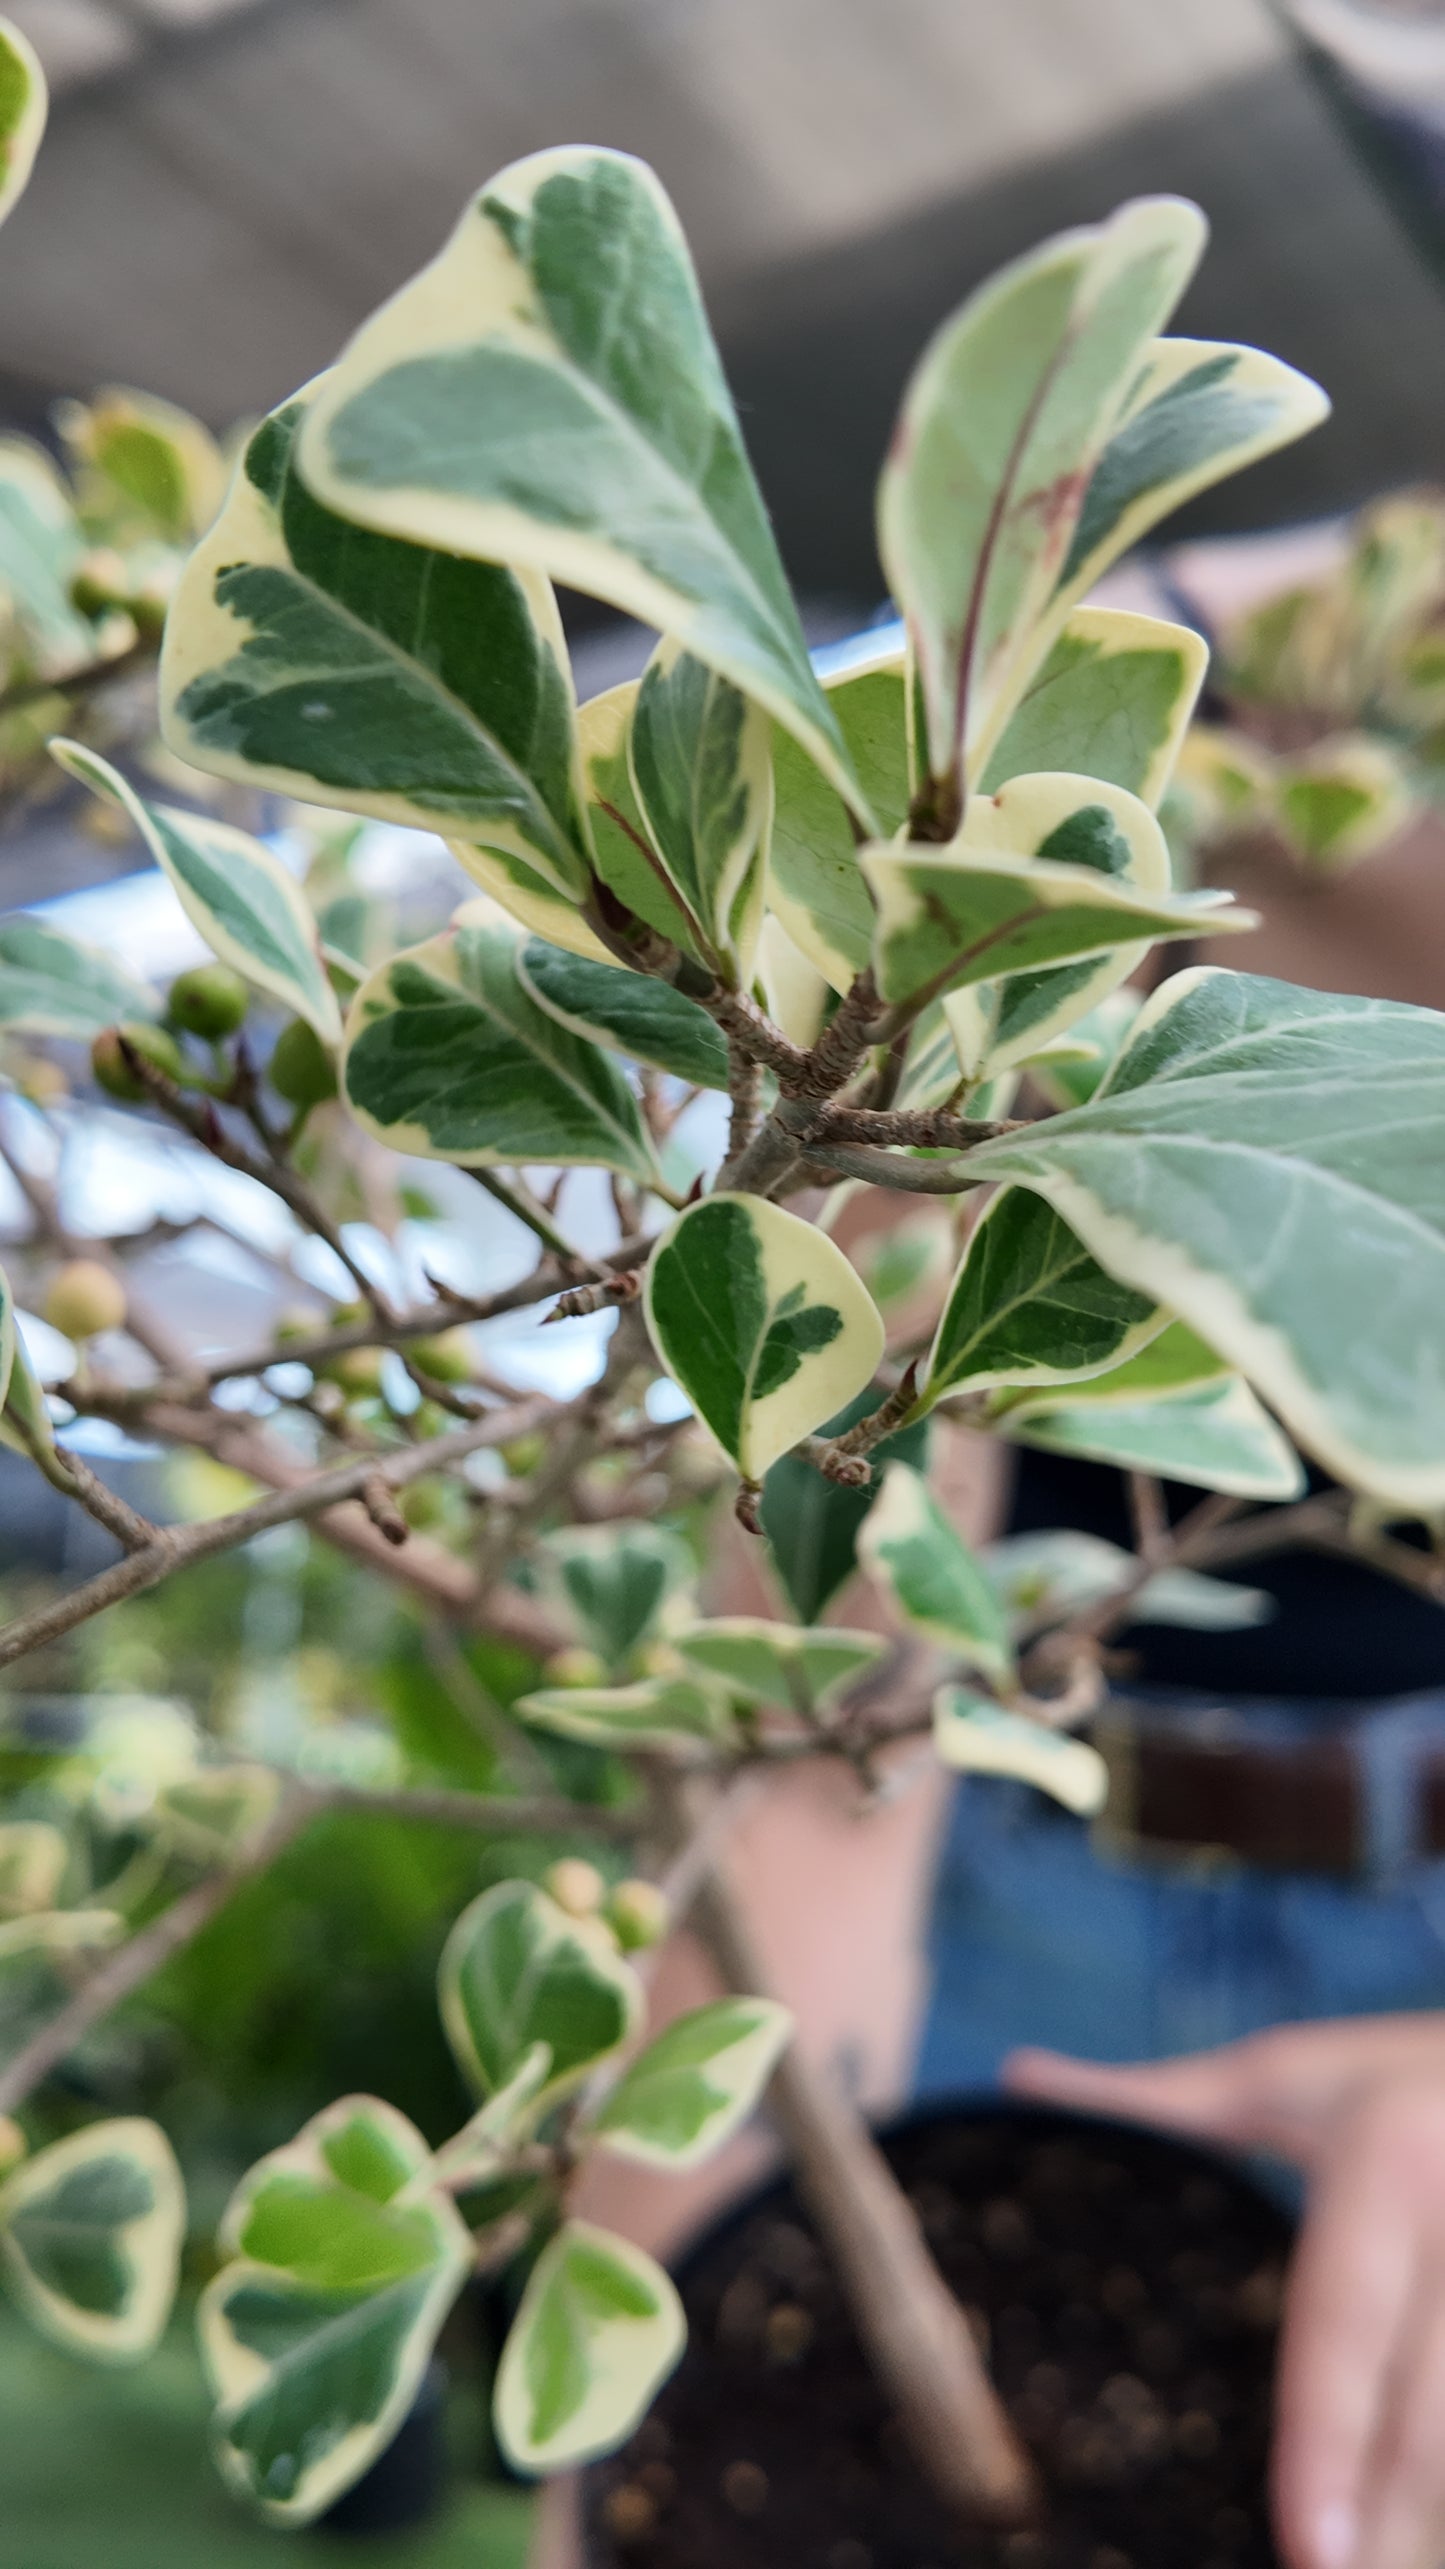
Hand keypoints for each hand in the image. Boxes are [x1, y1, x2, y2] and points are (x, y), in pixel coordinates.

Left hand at [1005, 2019, 1444, 2568]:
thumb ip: (1151, 2095)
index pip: (1343, 2325)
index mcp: (1382, 2161)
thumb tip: (1012, 2072)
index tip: (1303, 2549)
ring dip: (1435, 2516)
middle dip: (1390, 2519)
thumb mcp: (1276, 2073)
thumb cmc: (1385, 2073)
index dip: (1325, 2442)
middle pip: (1429, 2406)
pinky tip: (1432, 2528)